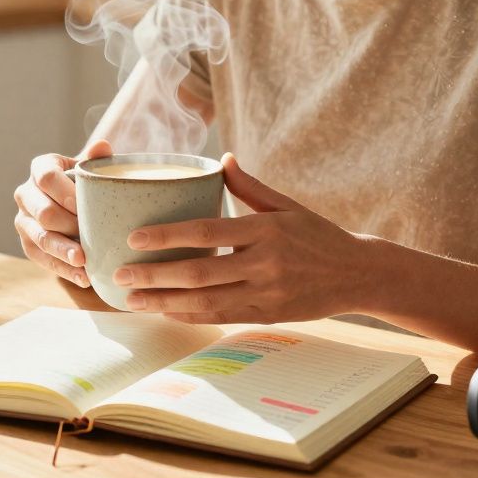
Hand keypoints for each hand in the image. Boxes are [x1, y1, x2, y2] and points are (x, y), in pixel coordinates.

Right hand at [13, 140, 112, 287]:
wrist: (74, 204)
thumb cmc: (85, 183)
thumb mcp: (90, 169)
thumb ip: (97, 158)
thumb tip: (103, 147)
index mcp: (40, 168)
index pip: (46, 177)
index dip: (64, 192)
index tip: (83, 205)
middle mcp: (25, 193)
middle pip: (43, 212)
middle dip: (67, 226)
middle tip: (91, 236)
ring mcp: (23, 221)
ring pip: (41, 238)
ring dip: (63, 252)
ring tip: (85, 262)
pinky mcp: (27, 244)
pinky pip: (42, 259)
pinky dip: (63, 269)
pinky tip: (84, 278)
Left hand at [113, 153, 370, 323]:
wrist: (357, 274)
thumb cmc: (318, 235)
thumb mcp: (287, 206)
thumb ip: (250, 187)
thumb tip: (222, 160)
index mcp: (265, 230)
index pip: (206, 233)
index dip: (167, 237)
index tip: (134, 238)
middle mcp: (264, 263)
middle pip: (199, 272)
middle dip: (155, 276)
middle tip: (120, 274)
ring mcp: (266, 293)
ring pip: (205, 301)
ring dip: (164, 302)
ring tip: (131, 299)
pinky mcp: (267, 314)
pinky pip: (221, 317)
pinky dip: (190, 316)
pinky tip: (164, 312)